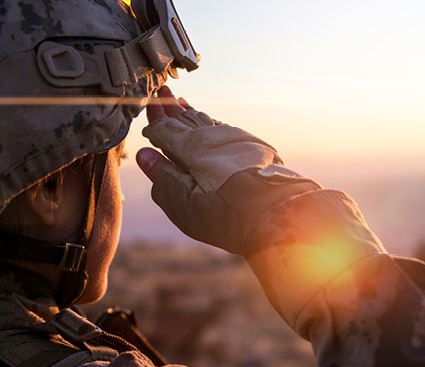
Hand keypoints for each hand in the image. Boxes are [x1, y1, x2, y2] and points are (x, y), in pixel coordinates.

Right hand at [135, 86, 320, 253]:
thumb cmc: (228, 215)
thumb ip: (162, 178)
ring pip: (208, 122)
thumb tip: (145, 156)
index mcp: (192, 147)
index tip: (147, 113)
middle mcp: (214, 136)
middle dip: (172, 109)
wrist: (279, 213)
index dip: (154, 123)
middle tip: (163, 94)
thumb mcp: (184, 204)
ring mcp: (237, 139)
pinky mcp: (255, 147)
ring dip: (192, 113)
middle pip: (187, 119)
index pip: (165, 129)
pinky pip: (226, 130)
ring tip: (182, 104)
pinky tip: (211, 125)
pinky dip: (212, 125)